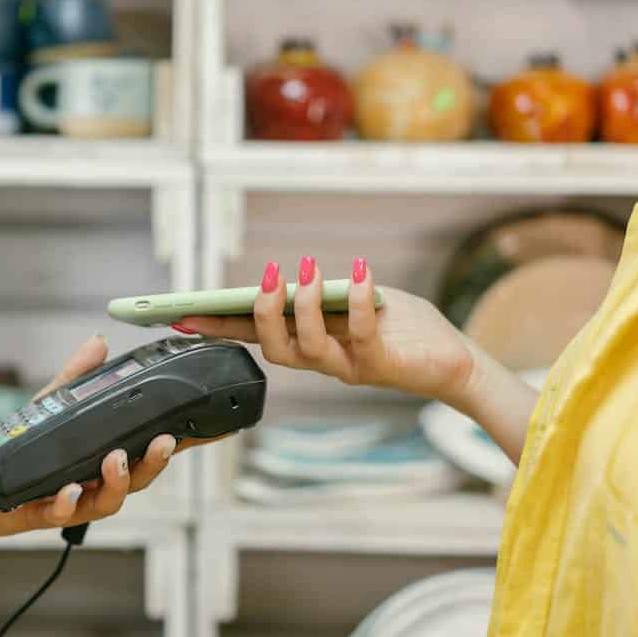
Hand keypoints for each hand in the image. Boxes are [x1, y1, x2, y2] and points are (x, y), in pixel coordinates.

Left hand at [0, 335, 191, 555]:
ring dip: (117, 482)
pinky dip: (66, 503)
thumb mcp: (50, 406)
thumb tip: (98, 343)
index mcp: (107, 455)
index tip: (214, 427)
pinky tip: (67, 491)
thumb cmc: (23, 451)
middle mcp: (97, 482)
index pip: (151, 447)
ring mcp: (75, 501)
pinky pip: (61, 514)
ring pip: (109, 501)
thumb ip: (76, 377)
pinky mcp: (44, 514)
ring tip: (115, 460)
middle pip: (140, 478)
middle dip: (156, 462)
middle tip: (163, 443)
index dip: (184, 440)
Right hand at [176, 257, 478, 409]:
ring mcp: (349, 366)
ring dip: (301, 307)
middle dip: (259, 314)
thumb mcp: (359, 302)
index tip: (182, 315)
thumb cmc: (405, 328)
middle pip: (273, 348)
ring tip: (303, 269)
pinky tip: (358, 270)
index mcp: (311, 343)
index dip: (218, 329)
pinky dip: (354, 297)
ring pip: (307, 348)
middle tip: (265, 279)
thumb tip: (296, 278)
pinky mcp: (380, 364)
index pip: (256, 337)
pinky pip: (359, 332)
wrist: (455, 360)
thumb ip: (328, 293)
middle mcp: (324, 361)